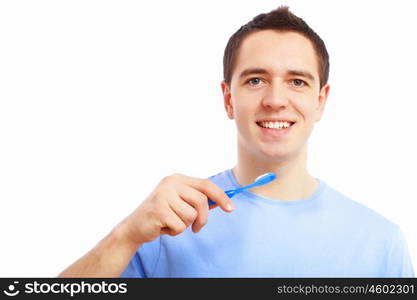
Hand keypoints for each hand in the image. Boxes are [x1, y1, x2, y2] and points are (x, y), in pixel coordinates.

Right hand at [119, 173, 233, 245]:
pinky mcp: (159, 210)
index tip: (230, 208)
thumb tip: (222, 201)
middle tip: (197, 228)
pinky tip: (164, 228)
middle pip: (202, 200)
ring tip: (172, 223)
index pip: (206, 184)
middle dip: (203, 218)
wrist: (135, 227)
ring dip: (185, 226)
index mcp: (177, 179)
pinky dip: (175, 232)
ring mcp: (163, 195)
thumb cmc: (161, 215)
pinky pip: (180, 226)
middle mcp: (170, 183)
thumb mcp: (180, 203)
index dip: (221, 196)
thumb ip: (198, 200)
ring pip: (191, 215)